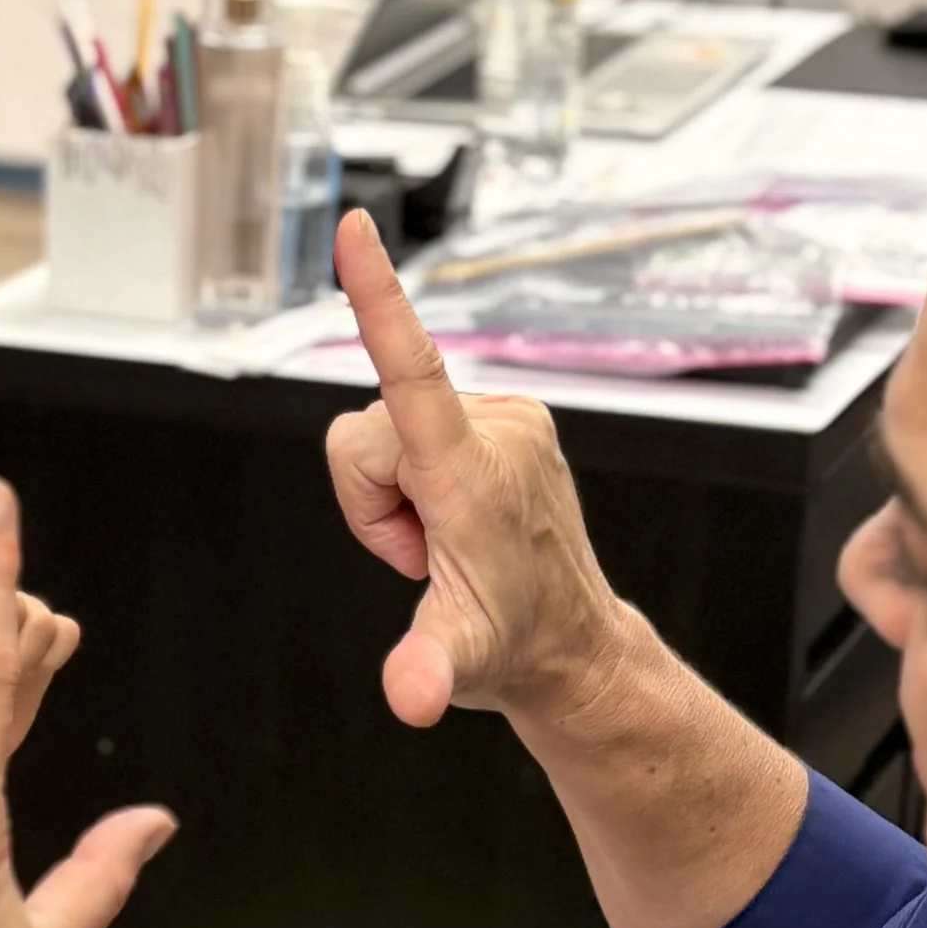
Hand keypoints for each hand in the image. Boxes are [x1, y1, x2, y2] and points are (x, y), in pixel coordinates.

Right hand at [325, 208, 629, 729]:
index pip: (412, 370)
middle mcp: (495, 429)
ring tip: (445, 540)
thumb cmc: (513, 644)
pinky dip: (421, 477)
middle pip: (364, 431)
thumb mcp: (459, 661)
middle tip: (423, 554)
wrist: (569, 642)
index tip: (357, 230)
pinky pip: (419, 426)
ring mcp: (506, 420)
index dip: (377, 299)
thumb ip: (428, 671)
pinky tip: (459, 517)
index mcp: (472, 472)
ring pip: (386, 430)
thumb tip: (411, 697)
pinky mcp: (508, 420)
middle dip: (372, 501)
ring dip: (397, 494)